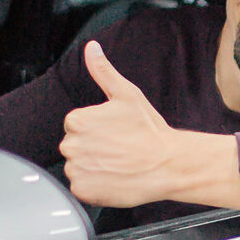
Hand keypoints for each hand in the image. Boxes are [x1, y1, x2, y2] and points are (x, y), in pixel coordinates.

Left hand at [59, 42, 179, 207]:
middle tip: (118, 149)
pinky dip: (94, 185)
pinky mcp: (83, 190)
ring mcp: (76, 169)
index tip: (114, 134)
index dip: (97, 130)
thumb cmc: (150, 131)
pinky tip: (114, 178)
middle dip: (92, 148)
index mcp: (78, 120)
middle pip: (75, 146)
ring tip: (117, 164)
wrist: (168, 164)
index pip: (76, 125)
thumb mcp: (127, 94)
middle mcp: (71, 144)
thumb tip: (92, 49)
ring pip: (77, 166)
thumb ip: (103, 71)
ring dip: (92, 167)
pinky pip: (81, 187)